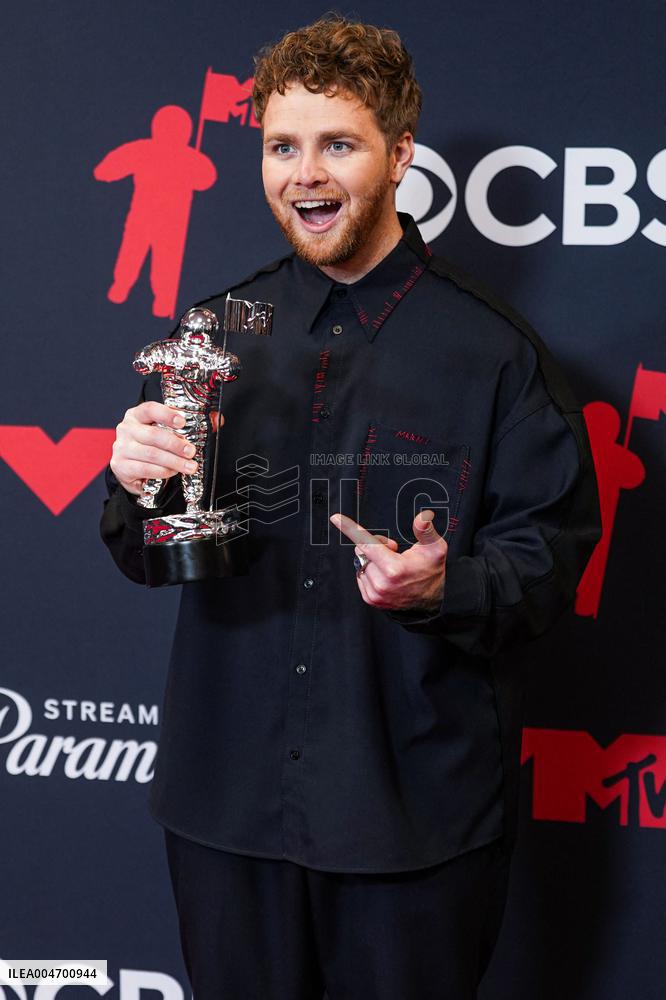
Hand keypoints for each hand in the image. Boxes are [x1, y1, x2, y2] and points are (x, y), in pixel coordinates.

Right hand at [111, 401, 206, 495]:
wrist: (132, 469)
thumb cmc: (152, 446)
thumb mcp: (168, 432)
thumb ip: (191, 425)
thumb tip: (217, 419)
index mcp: (137, 415)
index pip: (150, 409)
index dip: (167, 414)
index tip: (182, 422)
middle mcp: (127, 429)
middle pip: (153, 435)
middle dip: (176, 444)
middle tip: (191, 451)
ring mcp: (121, 448)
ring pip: (151, 454)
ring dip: (173, 461)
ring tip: (188, 466)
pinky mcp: (121, 466)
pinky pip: (145, 469)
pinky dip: (162, 472)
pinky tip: (172, 472)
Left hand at [330, 509, 447, 611]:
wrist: (430, 601)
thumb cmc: (431, 572)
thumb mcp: (435, 548)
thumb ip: (426, 531)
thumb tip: (422, 517)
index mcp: (394, 569)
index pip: (367, 543)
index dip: (351, 528)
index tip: (336, 518)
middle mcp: (381, 583)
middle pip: (362, 551)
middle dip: (374, 546)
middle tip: (392, 550)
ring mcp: (375, 593)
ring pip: (360, 564)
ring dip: (372, 560)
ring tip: (391, 565)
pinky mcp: (371, 599)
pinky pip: (360, 576)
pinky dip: (370, 571)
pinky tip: (385, 574)